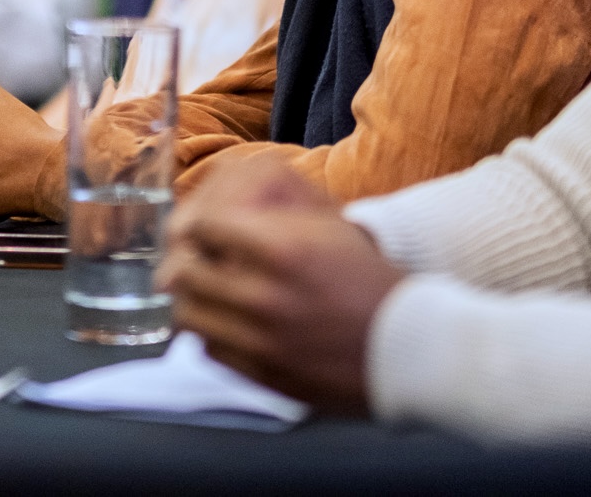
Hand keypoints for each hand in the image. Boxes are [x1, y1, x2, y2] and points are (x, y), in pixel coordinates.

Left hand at [158, 156, 402, 415]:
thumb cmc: (367, 279)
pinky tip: (229, 322)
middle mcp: (264, 296)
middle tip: (195, 257)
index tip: (202, 227)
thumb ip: (270, 217)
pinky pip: (209, 350)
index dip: (198, 223)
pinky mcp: (261, 374)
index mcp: (282, 250)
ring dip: (193, 298)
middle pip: (184, 272)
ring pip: (188, 314)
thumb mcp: (327, 227)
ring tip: (208, 291)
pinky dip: (211, 333)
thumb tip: (217, 215)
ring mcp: (260, 340)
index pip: (202, 226)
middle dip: (186, 259)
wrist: (406, 344)